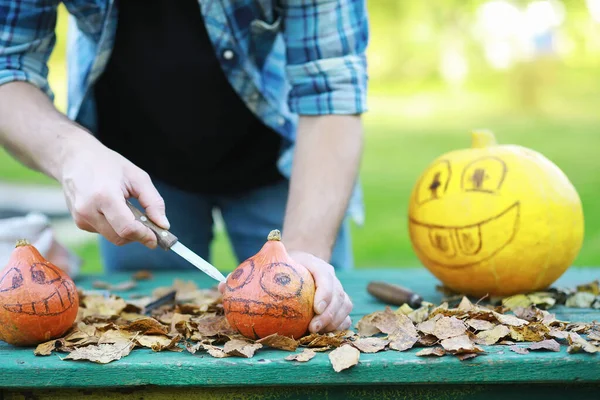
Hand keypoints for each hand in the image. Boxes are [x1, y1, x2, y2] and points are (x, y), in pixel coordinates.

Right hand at [59, 135, 168, 247]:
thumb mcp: (137, 177)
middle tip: (150, 226)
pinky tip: (115, 209)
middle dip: (138, 235)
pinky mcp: (79, 222)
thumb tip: (164, 225)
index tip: (156, 238)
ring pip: (112, 237)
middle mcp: (88, 210)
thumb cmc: (108, 165)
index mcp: (104, 196)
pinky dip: (115, 226)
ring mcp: (81, 217)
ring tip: (130, 210)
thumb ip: (153, 202)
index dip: (144, 236)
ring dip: (126, 231)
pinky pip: (104, 232)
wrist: (74, 158)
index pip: (126, 228)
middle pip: (120, 237)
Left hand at [217, 251, 352, 333]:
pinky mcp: (338, 306)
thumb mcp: (265, 264)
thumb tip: (222, 286)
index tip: (316, 308)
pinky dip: (336, 328)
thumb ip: (245, 274)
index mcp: (316, 265)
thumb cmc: (278, 268)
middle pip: (339, 296)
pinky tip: (323, 338)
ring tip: (316, 335)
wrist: (299, 265)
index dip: (325, 292)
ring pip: (344, 308)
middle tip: (313, 328)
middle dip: (330, 314)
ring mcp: (337, 292)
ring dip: (334, 323)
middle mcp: (330, 278)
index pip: (326, 276)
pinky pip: (343, 318)